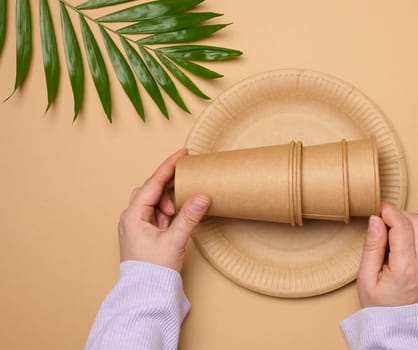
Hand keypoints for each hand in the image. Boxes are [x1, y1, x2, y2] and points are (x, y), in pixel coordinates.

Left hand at [118, 149, 210, 271]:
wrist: (146, 294)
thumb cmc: (154, 270)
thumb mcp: (175, 240)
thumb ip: (189, 217)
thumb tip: (202, 196)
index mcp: (133, 215)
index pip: (153, 183)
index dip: (168, 167)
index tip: (182, 154)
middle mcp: (131, 218)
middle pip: (151, 189)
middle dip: (169, 188)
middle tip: (186, 186)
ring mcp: (136, 225)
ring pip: (153, 202)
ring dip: (168, 203)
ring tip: (178, 215)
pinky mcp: (143, 233)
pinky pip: (156, 214)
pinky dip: (167, 213)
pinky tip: (175, 220)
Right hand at [357, 202, 417, 306]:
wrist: (398, 326)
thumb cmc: (379, 305)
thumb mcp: (365, 278)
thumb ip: (371, 247)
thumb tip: (375, 220)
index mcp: (405, 267)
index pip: (401, 226)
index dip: (388, 211)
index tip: (378, 208)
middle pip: (417, 221)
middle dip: (398, 213)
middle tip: (383, 220)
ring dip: (411, 219)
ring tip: (395, 228)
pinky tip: (406, 235)